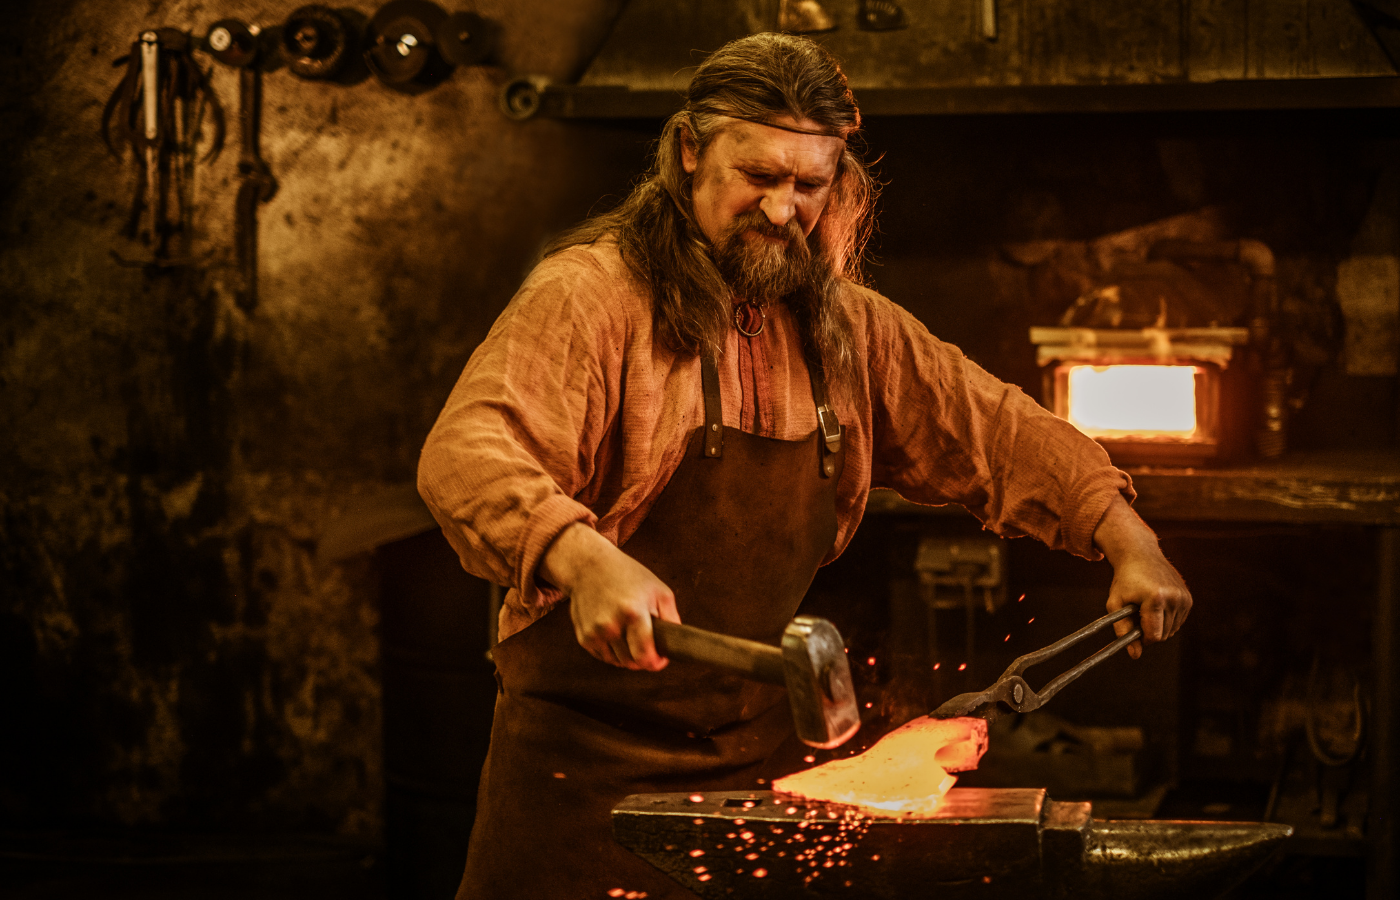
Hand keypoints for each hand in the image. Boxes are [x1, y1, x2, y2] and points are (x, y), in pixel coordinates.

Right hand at [538, 523, 678, 670]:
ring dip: (627, 655)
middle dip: (643, 657)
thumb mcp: (658, 590)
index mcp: (633, 614)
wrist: (588, 566)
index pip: (645, 658)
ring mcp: (594, 633)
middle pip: (632, 663)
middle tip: (646, 641)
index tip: (661, 657)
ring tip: (629, 633)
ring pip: (618, 662)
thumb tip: (675, 644)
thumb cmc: (627, 575)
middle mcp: (611, 626)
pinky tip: (615, 632)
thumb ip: (672, 618)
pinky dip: (612, 651)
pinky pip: (603, 657)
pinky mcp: (583, 637)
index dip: (657, 662)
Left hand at [1093, 495, 1192, 659]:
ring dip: (1159, 625)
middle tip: (1137, 615)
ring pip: (1172, 630)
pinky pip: (1178, 621)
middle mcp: (1173, 598)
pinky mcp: (1188, 598)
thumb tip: (1135, 655)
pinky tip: (1156, 604)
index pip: (1154, 636)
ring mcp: (1184, 597)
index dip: (1142, 638)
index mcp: (1155, 598)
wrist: (1140, 555)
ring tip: (1146, 608)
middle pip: (1164, 635)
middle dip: (1150, 631)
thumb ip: (1123, 630)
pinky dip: (1167, 618)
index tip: (1133, 629)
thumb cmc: (1124, 580)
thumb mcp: (1115, 603)